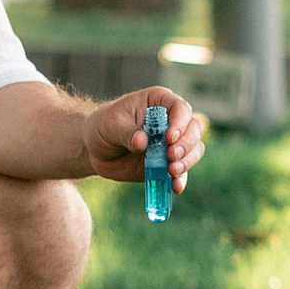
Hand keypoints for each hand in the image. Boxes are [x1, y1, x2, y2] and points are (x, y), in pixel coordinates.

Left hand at [83, 87, 204, 189]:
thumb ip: (126, 132)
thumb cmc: (103, 127)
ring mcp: (172, 143)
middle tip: (171, 156)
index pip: (180, 108)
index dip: (180, 123)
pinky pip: (183, 171)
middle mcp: (172, 120)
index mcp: (159, 102)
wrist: (95, 150)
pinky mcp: (169, 163)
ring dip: (187, 161)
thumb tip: (142, 142)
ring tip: (172, 170)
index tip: (169, 138)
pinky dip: (181, 179)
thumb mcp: (110, 125)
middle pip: (194, 129)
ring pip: (194, 149)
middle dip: (186, 144)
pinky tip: (176, 187)